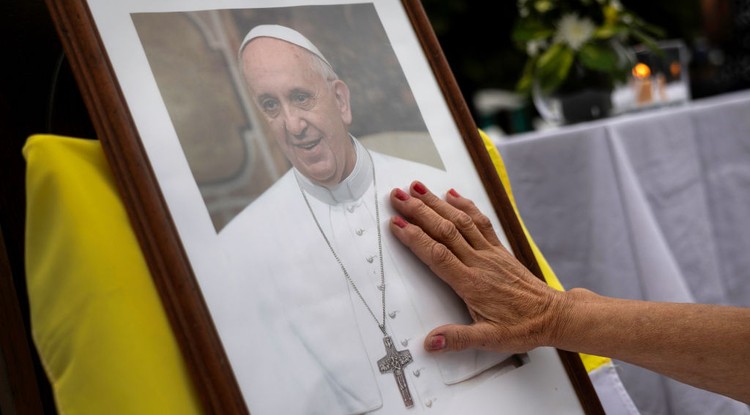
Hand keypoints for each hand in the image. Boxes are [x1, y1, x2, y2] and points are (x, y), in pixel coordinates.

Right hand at [389, 181, 569, 353]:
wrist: (553, 315)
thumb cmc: (523, 327)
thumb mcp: (490, 340)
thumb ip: (458, 339)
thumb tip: (431, 342)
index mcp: (472, 283)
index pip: (437, 254)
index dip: (415, 237)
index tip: (397, 224)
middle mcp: (480, 262)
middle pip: (445, 230)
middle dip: (419, 211)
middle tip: (397, 196)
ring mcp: (490, 252)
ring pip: (460, 221)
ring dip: (437, 203)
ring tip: (417, 189)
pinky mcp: (498, 249)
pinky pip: (480, 222)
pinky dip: (465, 205)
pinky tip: (452, 195)